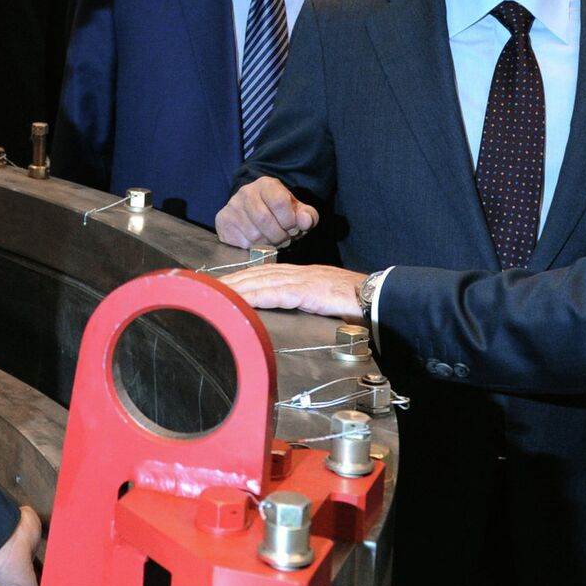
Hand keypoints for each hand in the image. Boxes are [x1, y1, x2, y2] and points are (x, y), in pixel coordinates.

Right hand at [215, 177, 318, 248]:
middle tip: (283, 238)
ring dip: (266, 243)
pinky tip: (257, 242)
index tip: (292, 227)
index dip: (289, 220)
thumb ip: (307, 216)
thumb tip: (304, 221)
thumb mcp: (299, 212)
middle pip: (264, 219)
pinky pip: (241, 242)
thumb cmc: (281, 214)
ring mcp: (232, 205)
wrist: (256, 213)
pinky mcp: (223, 220)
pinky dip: (253, 248)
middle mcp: (246, 191)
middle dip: (278, 235)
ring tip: (271, 240)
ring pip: (253, 234)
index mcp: (267, 184)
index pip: (280, 202)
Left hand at [222, 263, 364, 319]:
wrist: (378, 296)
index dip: (244, 277)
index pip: (266, 273)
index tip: (225, 283)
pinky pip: (276, 293)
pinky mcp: (307, 292)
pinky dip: (256, 295)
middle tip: (207, 285)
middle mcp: (299, 274)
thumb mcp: (326, 301)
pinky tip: (241, 299)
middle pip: (258, 273)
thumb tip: (295, 312)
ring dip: (237, 286)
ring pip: (262, 280)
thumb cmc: (358, 302)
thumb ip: (309, 303)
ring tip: (216, 292)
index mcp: (303, 276)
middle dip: (232, 279)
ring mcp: (303, 281)